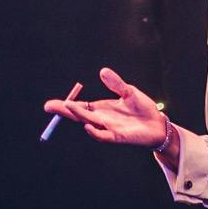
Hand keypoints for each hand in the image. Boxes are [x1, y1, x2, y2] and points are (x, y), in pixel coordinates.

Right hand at [42, 67, 169, 147]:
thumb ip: (116, 84)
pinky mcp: (118, 137)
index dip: (65, 105)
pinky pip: (104, 136)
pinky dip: (95, 132)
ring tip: (68, 107)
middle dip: (64, 111)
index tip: (50, 104)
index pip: (79, 107)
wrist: (158, 124)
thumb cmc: (143, 109)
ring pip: (89, 123)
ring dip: (78, 116)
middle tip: (49, 106)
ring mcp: (108, 129)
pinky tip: (87, 126)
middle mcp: (101, 120)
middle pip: (78, 115)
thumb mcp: (129, 92)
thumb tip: (102, 71)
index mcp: (101, 109)